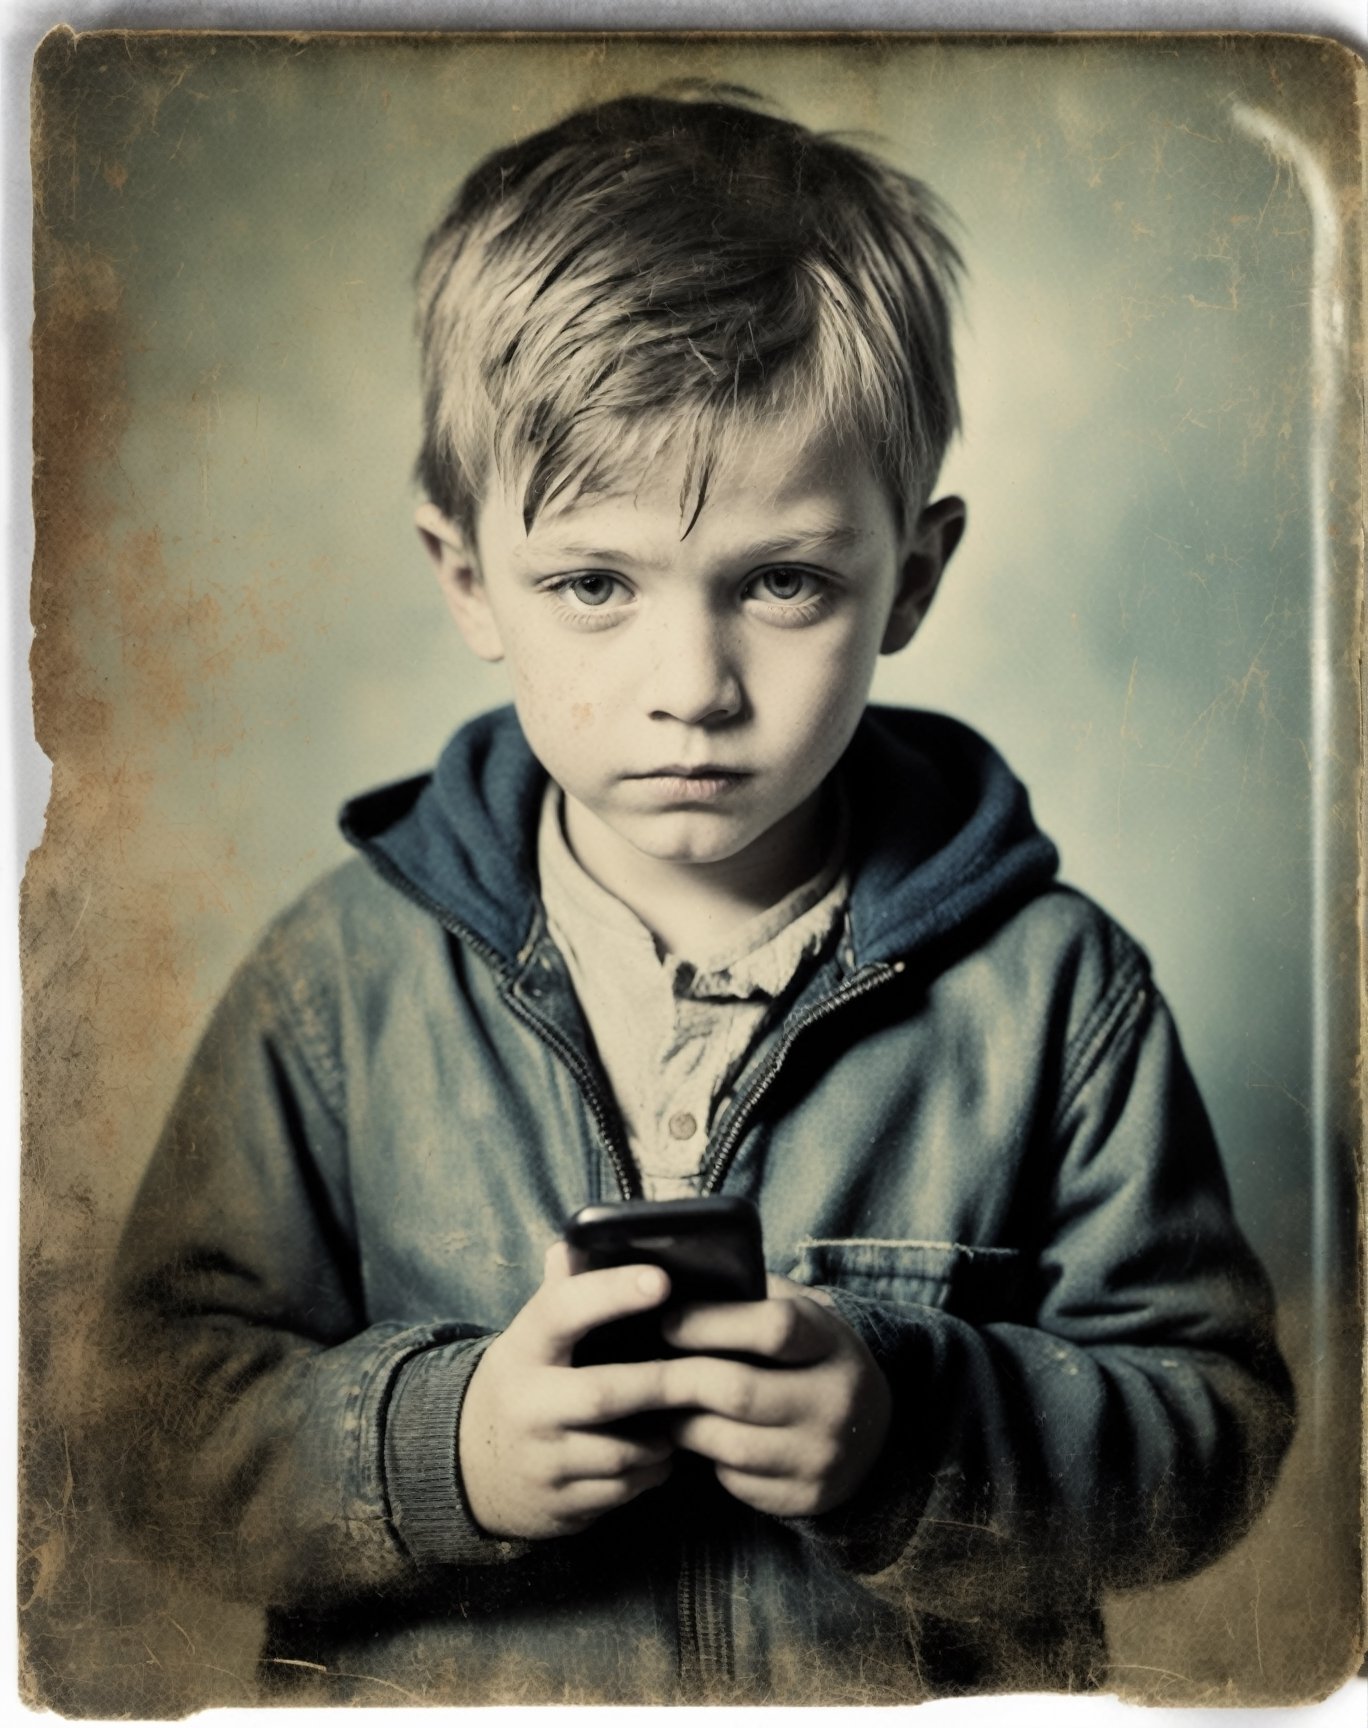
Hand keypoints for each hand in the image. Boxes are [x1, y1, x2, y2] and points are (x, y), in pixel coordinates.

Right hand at [458, 1241, 678, 1539]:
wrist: (469, 1466)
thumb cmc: (524, 1382)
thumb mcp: (530, 1336)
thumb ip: (560, 1289)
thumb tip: (577, 1240)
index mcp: (523, 1349)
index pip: (563, 1311)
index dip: (612, 1293)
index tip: (661, 1281)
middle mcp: (528, 1405)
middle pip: (605, 1392)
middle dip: (663, 1383)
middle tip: (712, 1369)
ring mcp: (541, 1460)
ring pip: (622, 1452)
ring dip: (665, 1436)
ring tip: (692, 1415)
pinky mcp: (559, 1506)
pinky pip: (622, 1490)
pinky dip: (652, 1471)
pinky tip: (664, 1452)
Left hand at [658, 1275, 891, 1517]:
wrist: (873, 1432)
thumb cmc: (812, 1357)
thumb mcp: (802, 1314)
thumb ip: (752, 1296)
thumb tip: (676, 1284)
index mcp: (833, 1343)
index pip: (773, 1328)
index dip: (711, 1322)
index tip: (666, 1320)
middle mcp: (836, 1402)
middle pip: (739, 1391)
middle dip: (677, 1379)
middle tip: (638, 1370)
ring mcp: (822, 1455)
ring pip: (728, 1443)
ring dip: (681, 1422)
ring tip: (657, 1403)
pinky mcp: (804, 1497)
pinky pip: (735, 1480)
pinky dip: (704, 1457)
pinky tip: (690, 1436)